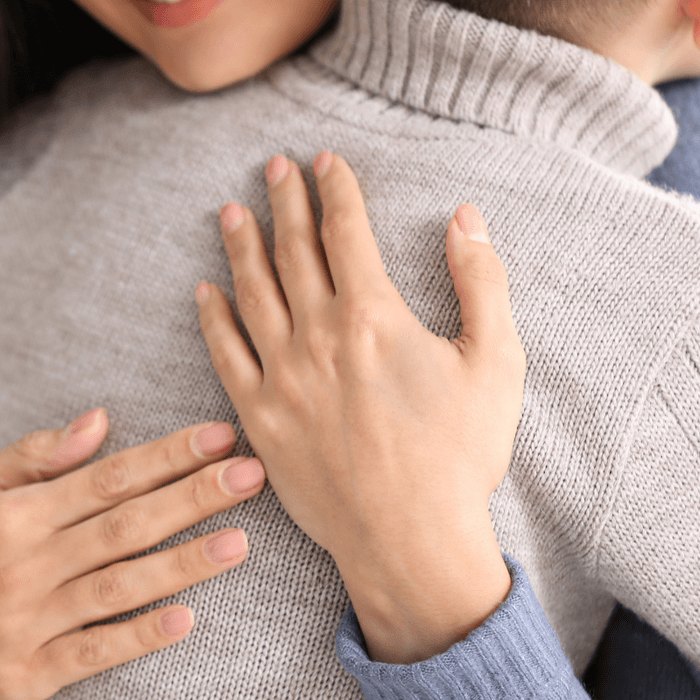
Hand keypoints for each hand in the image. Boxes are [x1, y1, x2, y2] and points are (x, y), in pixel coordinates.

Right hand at [0, 409, 265, 699]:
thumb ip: (33, 456)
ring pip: (120, 586)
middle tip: (254, 475)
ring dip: (185, 563)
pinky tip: (187, 618)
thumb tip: (102, 419)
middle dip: (193, 497)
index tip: (221, 437)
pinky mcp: (28, 674)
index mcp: (10, 513)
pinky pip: (95, 651)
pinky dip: (140, 635)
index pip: (106, 476)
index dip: (168, 456)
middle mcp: (21, 563)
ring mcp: (26, 622)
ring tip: (240, 541)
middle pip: (124, 525)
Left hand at [195, 152, 525, 663]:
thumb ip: (482, 281)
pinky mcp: (257, 417)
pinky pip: (224, 354)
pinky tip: (203, 291)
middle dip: (282, 200)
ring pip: (251, 292)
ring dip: (240, 246)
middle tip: (273, 167)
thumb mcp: (496, 362)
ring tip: (231, 211)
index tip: (324, 160)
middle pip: (292, 250)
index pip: (344, 230)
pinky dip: (212, 318)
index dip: (334, 188)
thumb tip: (465, 217)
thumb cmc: (459, 456)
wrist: (409, 539)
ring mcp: (280, 376)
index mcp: (371, 315)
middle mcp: (316, 336)